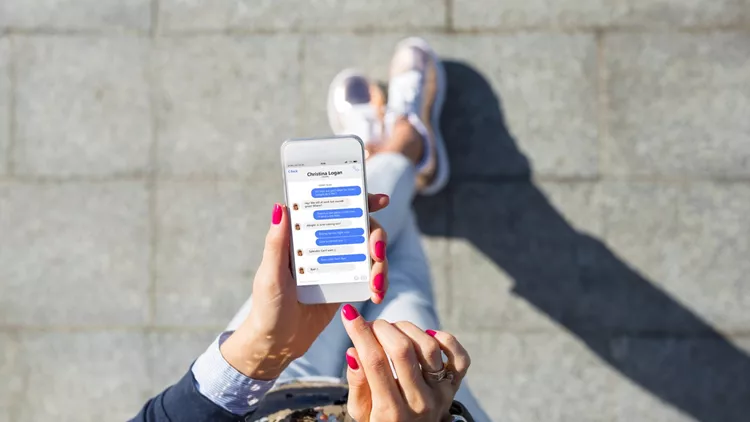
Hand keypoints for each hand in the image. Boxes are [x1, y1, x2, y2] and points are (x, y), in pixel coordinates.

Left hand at [220, 194, 389, 379]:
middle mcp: (323, 244)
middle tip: (377, 252)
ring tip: (377, 285)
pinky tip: (377, 294)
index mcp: (303, 235)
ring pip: (370, 252)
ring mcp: (337, 264)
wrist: (277, 343)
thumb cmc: (267, 307)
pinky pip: (370, 275)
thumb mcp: (270, 275)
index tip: (380, 200)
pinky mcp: (346, 284)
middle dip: (377, 236)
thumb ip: (276, 243)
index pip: (333, 209)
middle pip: (361, 227)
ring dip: (381, 264)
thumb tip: (281, 207)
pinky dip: (379, 281)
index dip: (359, 200)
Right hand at [341, 308, 470, 421]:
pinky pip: (460, 357)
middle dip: (382, 328)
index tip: (349, 314)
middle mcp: (419, 403)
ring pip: (428, 347)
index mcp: (390, 412)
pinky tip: (427, 335)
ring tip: (393, 330)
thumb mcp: (361, 413)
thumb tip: (353, 352)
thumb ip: (357, 385)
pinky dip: (445, 339)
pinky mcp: (454, 387)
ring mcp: (441, 394)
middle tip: (372, 325)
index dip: (360, 333)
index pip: (374, 362)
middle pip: (402, 350)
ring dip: (407, 329)